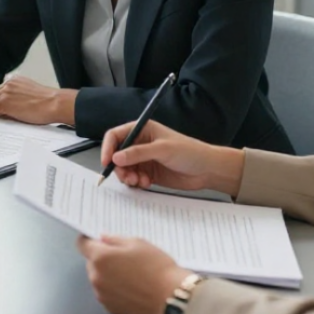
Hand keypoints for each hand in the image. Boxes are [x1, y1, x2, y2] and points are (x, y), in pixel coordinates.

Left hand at [0, 75, 76, 125]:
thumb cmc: (48, 100)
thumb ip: (19, 92)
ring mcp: (5, 94)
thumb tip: (13, 101)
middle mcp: (8, 84)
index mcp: (15, 79)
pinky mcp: (4, 104)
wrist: (53, 103)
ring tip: (0, 116)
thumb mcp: (30, 90)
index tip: (1, 104)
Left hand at [76, 235, 191, 313]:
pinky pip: (106, 293)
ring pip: (98, 278)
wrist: (171, 297)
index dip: (89, 240)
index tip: (96, 239)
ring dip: (107, 274)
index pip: (82, 244)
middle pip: (91, 262)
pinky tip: (130, 287)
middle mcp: (96, 277)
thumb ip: (114, 239)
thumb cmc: (156, 267)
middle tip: (123, 258)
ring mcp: (102, 294)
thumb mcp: (137, 243)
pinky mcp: (110, 308)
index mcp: (100, 258)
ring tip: (130, 274)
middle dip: (102, 258)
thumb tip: (103, 239)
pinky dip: (113, 289)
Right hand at [101, 120, 244, 195]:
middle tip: (127, 176)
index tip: (106, 162)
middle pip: (117, 154)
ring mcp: (144, 159)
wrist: (207, 170)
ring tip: (139, 181)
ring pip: (124, 168)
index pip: (116, 136)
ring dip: (128, 176)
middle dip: (119, 167)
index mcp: (142, 130)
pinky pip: (133, 178)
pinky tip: (146, 183)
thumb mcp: (163, 149)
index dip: (108, 148)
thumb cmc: (190, 152)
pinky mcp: (148, 172)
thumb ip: (138, 153)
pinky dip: (136, 183)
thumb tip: (116, 158)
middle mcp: (140, 144)